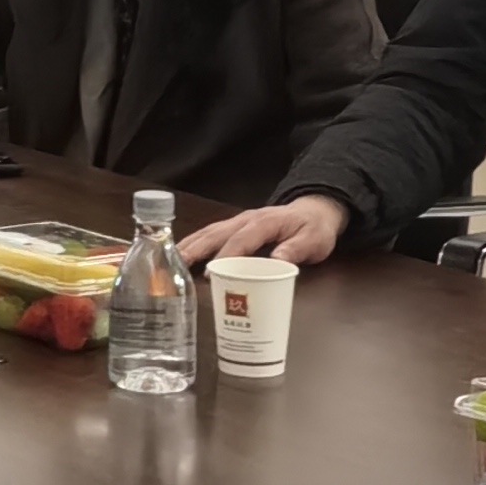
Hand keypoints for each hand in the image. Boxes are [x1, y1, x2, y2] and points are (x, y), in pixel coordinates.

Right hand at [180, 194, 348, 265]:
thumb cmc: (313, 229)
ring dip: (190, 245)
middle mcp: (246, 219)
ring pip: (209, 232)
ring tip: (170, 260)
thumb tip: (278, 259)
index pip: (242, 239)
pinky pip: (211, 234)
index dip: (227, 255)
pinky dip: (194, 243)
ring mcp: (238, 222)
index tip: (212, 272)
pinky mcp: (234, 227)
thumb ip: (297, 249)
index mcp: (265, 222)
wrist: (315, 211)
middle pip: (217, 233)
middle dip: (196, 248)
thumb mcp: (314, 240)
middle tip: (176, 264)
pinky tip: (182, 255)